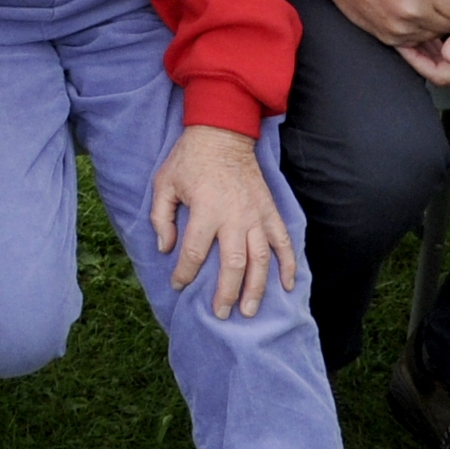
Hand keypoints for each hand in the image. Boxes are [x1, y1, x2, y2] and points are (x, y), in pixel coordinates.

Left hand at [146, 125, 298, 319]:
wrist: (223, 134)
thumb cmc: (189, 160)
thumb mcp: (164, 183)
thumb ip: (160, 217)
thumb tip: (165, 248)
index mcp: (205, 210)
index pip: (194, 253)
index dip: (184, 273)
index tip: (178, 285)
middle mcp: (234, 217)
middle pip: (233, 264)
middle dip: (226, 293)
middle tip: (221, 314)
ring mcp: (256, 215)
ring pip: (261, 259)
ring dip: (257, 287)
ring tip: (250, 310)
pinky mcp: (270, 211)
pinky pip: (284, 242)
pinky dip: (289, 264)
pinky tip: (287, 285)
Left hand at [407, 0, 449, 92]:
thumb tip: (449, 55)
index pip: (442, 75)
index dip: (417, 61)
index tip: (402, 44)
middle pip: (444, 76)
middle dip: (421, 58)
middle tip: (404, 37)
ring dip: (431, 56)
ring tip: (415, 35)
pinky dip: (443, 54)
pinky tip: (434, 38)